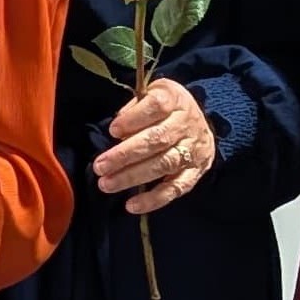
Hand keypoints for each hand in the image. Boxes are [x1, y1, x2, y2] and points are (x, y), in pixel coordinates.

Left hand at [93, 77, 216, 214]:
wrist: (199, 124)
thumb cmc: (166, 109)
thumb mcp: (151, 94)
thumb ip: (135, 107)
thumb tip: (118, 129)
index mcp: (175, 100)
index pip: (157, 107)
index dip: (134, 119)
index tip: (113, 130)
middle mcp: (187, 125)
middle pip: (157, 140)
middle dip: (125, 155)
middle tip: (100, 166)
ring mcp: (193, 151)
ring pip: (164, 165)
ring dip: (133, 176)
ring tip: (107, 184)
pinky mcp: (196, 173)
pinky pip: (175, 189)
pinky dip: (154, 199)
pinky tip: (132, 205)